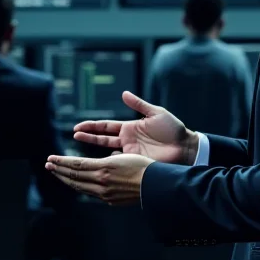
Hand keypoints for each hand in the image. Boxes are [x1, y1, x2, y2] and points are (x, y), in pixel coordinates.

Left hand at [45, 153, 154, 205]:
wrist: (156, 186)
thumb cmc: (144, 167)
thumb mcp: (124, 157)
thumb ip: (108, 161)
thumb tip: (99, 162)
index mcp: (104, 168)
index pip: (76, 165)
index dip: (62, 162)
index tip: (51, 159)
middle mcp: (101, 182)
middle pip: (74, 176)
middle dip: (59, 170)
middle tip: (48, 164)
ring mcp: (105, 193)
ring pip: (80, 186)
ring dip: (66, 179)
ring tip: (57, 173)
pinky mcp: (110, 200)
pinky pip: (90, 192)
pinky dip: (80, 186)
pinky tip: (77, 183)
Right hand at [72, 91, 199, 164]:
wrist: (185, 146)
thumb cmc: (173, 129)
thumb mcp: (156, 113)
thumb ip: (139, 104)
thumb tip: (123, 94)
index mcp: (130, 128)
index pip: (106, 127)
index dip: (92, 126)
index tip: (77, 127)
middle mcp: (128, 140)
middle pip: (102, 139)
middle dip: (88, 137)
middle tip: (73, 135)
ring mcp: (131, 153)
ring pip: (108, 153)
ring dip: (95, 153)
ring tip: (80, 152)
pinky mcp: (137, 163)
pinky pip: (120, 164)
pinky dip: (110, 164)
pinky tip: (100, 165)